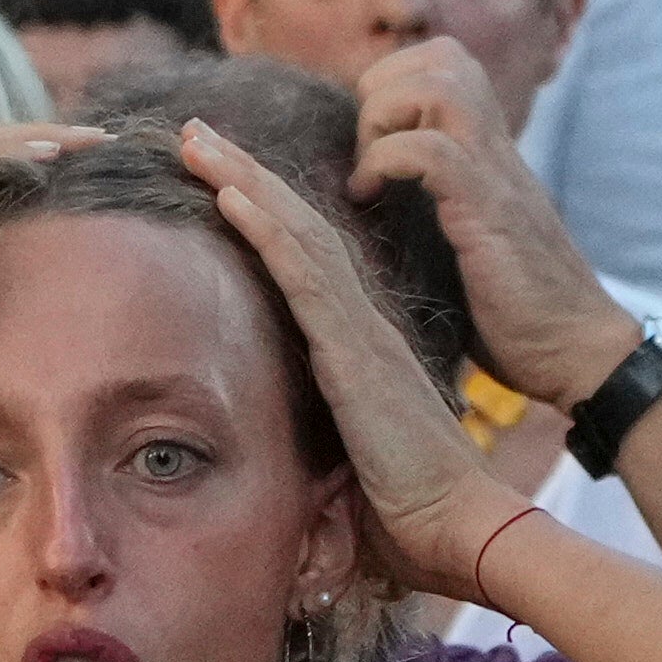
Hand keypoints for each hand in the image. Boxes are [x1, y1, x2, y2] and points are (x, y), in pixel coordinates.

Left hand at [172, 123, 541, 598]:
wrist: (466, 531)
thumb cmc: (411, 514)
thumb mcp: (350, 463)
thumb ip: (318, 440)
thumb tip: (284, 458)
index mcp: (360, 344)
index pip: (306, 257)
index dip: (265, 209)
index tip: (221, 172)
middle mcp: (362, 324)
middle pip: (298, 226)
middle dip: (244, 172)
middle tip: (194, 130)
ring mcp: (361, 334)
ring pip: (297, 234)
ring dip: (243, 180)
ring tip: (195, 138)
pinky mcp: (355, 356)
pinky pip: (304, 277)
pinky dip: (266, 229)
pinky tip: (231, 193)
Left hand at [356, 34, 636, 396]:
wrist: (580, 356)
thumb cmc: (521, 315)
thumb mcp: (470, 241)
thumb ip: (439, 206)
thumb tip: (374, 203)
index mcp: (492, 155)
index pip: (448, 63)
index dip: (395, 83)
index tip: (368, 142)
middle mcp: (499, 153)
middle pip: (444, 56)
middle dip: (384, 86)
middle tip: (365, 152)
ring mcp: (498, 178)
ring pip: (441, 83)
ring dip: (385, 115)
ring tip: (369, 172)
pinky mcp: (490, 214)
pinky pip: (432, 150)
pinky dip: (385, 161)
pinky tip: (369, 199)